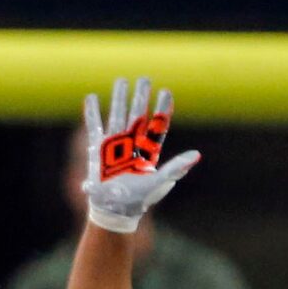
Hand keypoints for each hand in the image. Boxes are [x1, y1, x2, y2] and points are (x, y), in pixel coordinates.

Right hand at [83, 77, 199, 233]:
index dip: (162, 109)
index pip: (157, 124)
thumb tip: (196, 155)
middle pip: (137, 114)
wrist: (114, 210)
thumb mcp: (158, 182)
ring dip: (119, 98)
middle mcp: (132, 143)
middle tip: (144, 79)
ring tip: (121, 80)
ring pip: (117, 114)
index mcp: (148, 150)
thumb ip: (176, 167)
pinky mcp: (97, 150)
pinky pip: (94, 126)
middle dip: (141, 96)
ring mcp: (114, 145)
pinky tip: (91, 97)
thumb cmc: (138, 198)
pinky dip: (92, 112)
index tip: (166, 92)